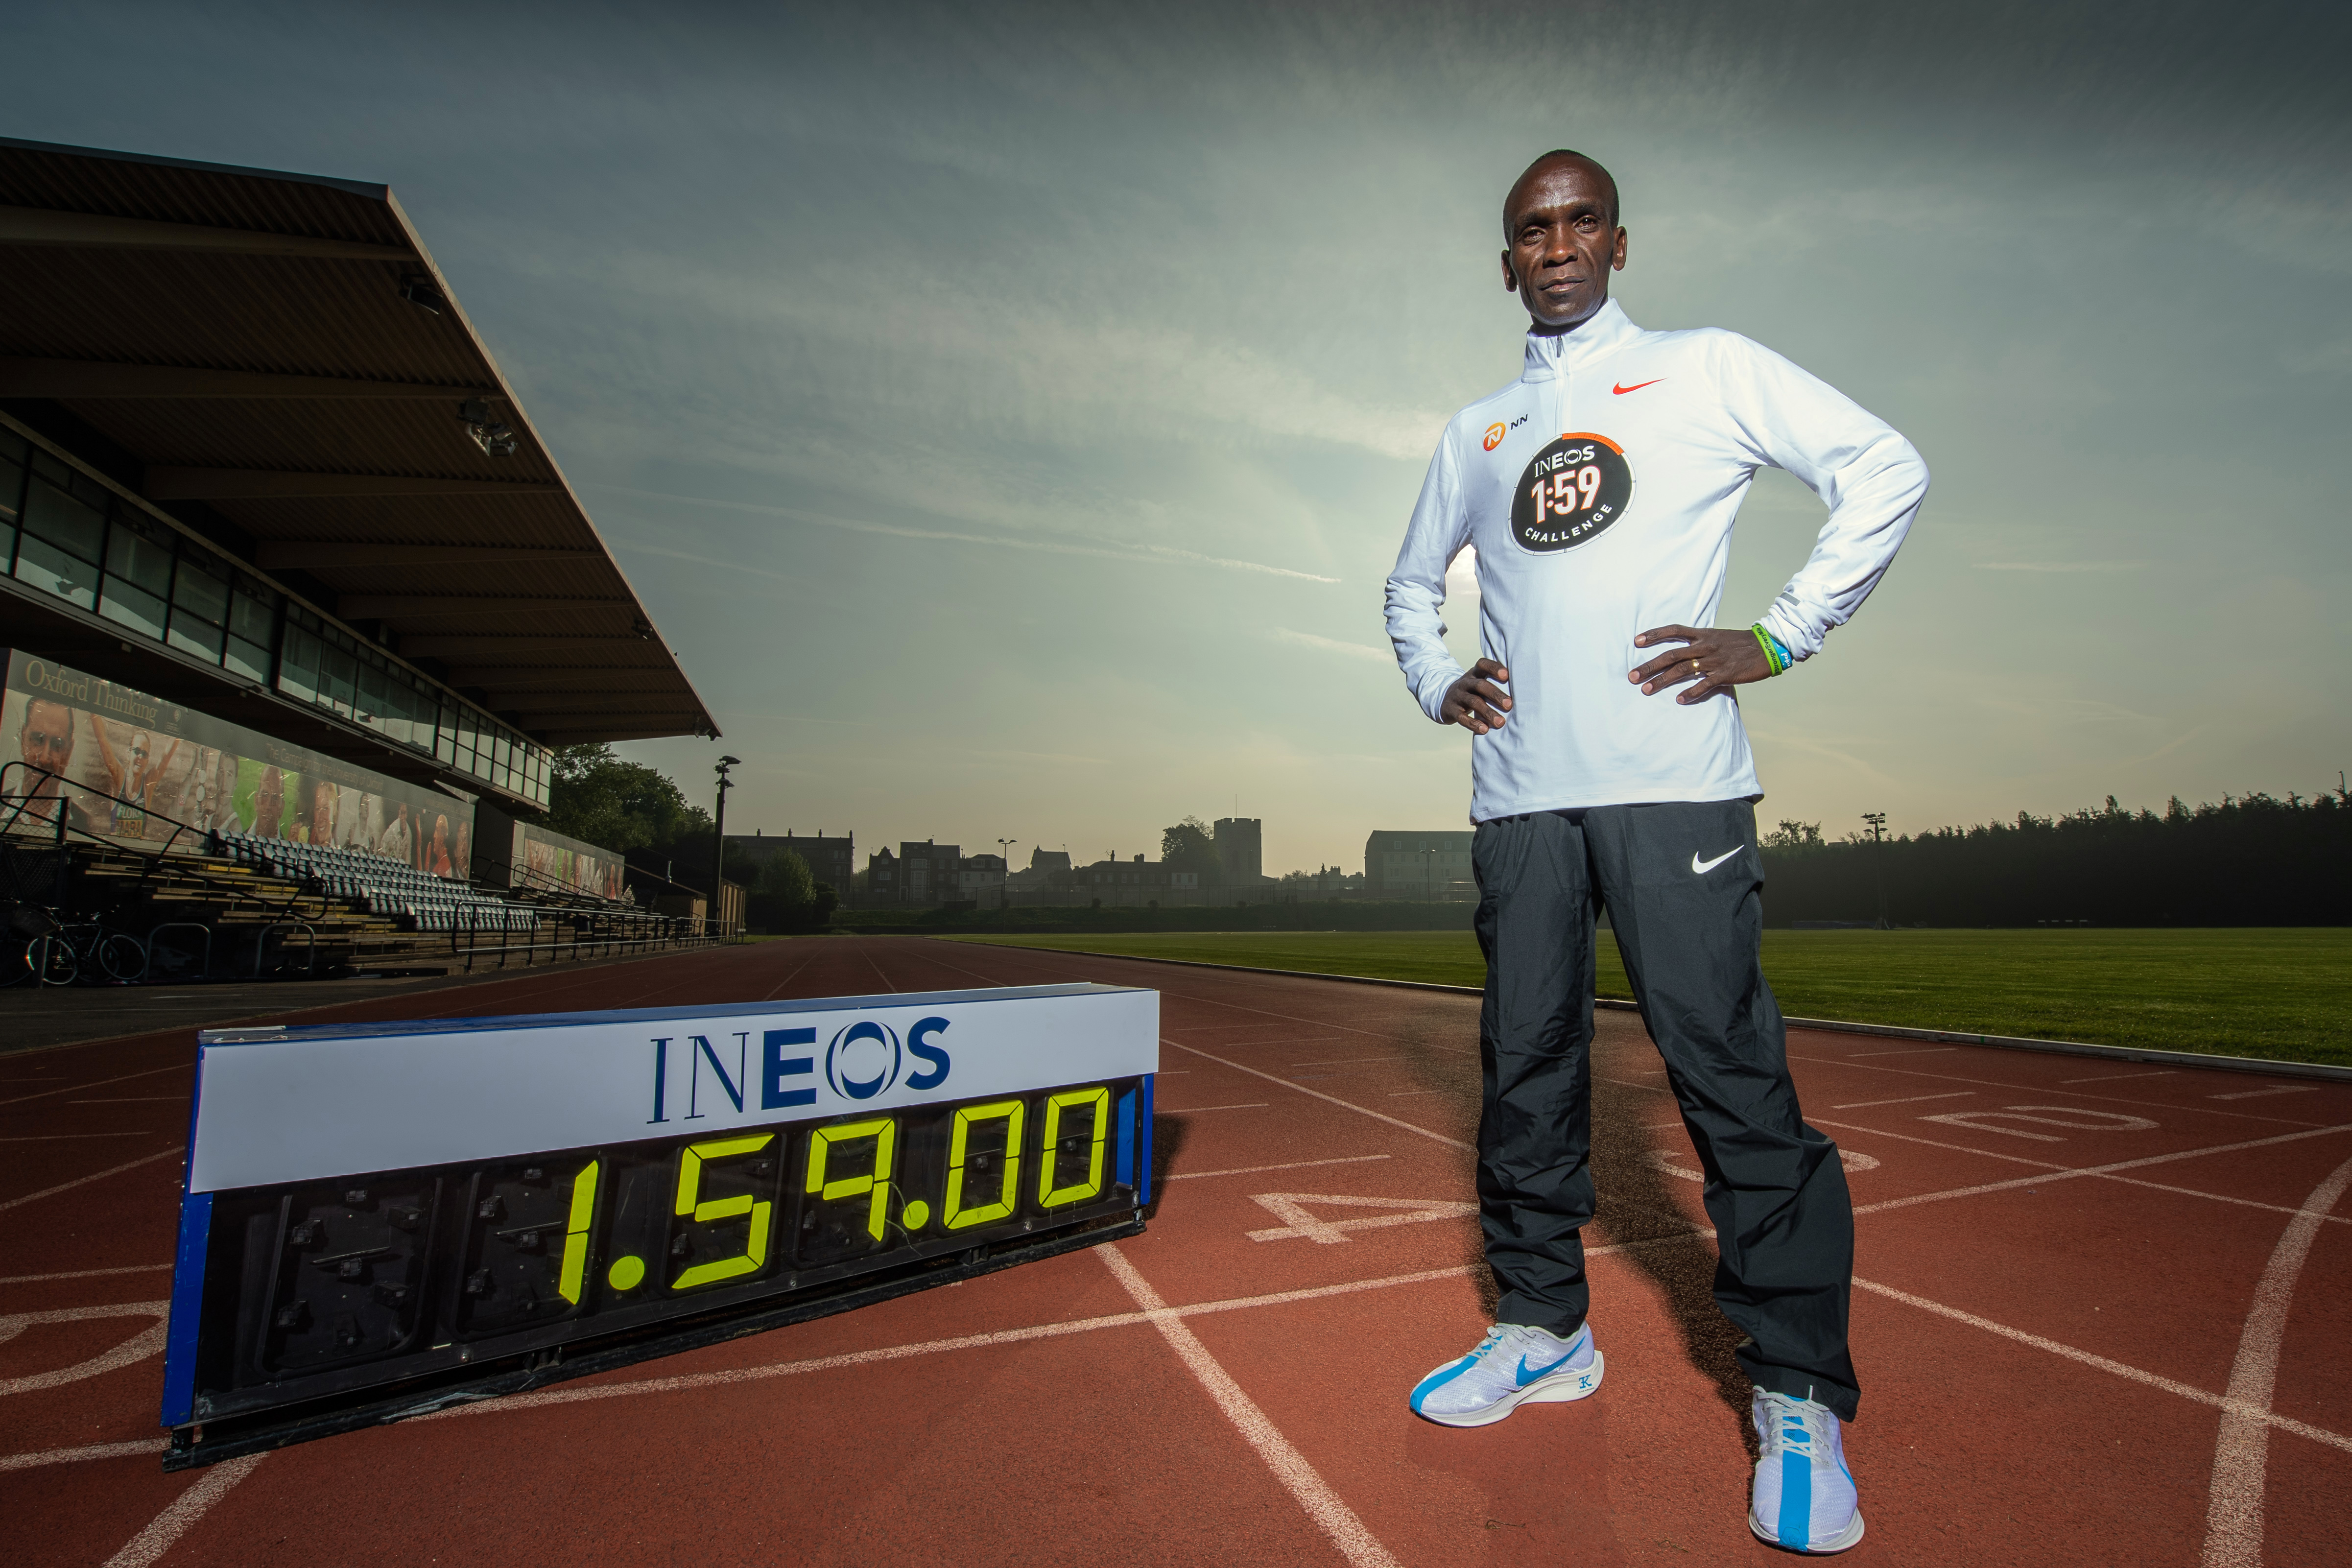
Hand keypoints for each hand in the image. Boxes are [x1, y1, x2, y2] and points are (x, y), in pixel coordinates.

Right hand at [1442, 658, 1512, 733]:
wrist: (1445, 700)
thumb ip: (1495, 684)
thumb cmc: (1472, 692)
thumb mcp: (1479, 683)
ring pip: (1473, 702)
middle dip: (1495, 694)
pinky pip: (1462, 717)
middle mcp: (1465, 683)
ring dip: (1488, 712)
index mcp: (1474, 673)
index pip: (1482, 664)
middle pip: (1480, 685)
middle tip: (1509, 705)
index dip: (1493, 668)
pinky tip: (1484, 729)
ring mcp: (1457, 696)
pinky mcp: (1451, 710)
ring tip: (1500, 722)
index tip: (1506, 675)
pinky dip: (1473, 724)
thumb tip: (1522, 691)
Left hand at [1629, 624, 1770, 703]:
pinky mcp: (1725, 674)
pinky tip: (1679, 700)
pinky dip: (1691, 693)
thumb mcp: (1718, 637)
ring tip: (1646, 690)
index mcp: (1703, 634)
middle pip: (1671, 654)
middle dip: (1650, 665)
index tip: (1636, 641)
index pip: (1674, 630)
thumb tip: (1682, 652)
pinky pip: (1705, 684)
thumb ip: (1699, 643)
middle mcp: (1705, 646)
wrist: (1768, 646)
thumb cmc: (1741, 644)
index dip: (1655, 635)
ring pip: (1683, 670)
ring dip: (1662, 680)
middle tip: (1632, 676)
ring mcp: (1714, 660)